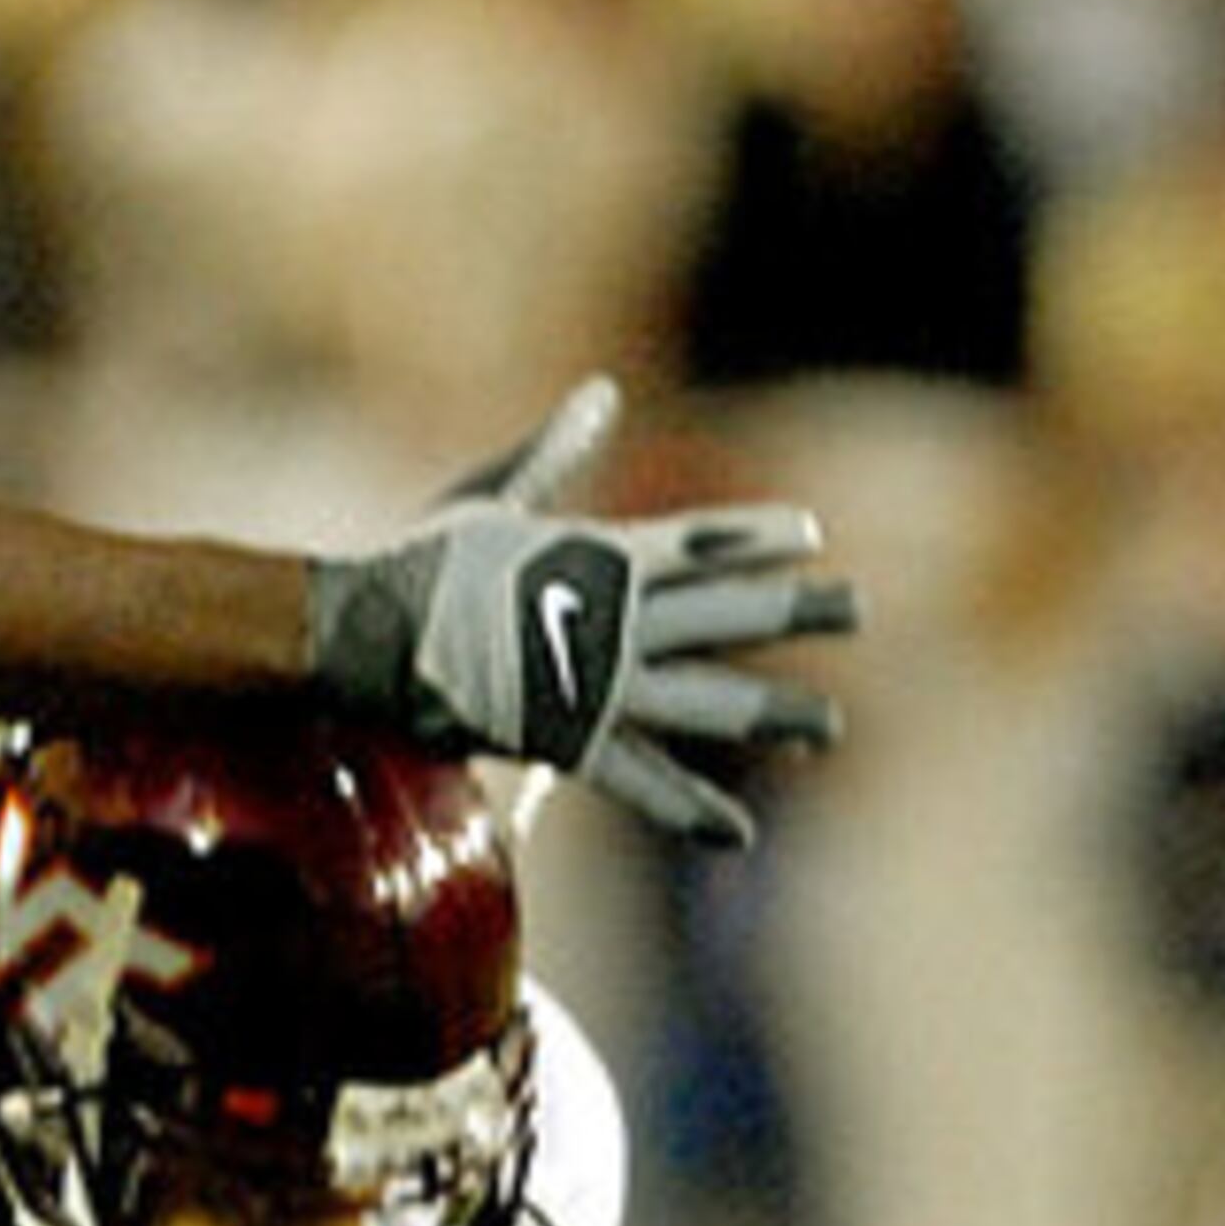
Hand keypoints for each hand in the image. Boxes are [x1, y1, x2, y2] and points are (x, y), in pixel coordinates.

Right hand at [307, 378, 859, 847]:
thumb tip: (602, 391)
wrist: (367, 631)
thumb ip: (556, 452)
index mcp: (604, 554)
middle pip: (730, 610)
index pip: (706, 541)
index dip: (761, 537)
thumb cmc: (418, 562)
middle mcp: (618, 615)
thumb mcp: (494, 496)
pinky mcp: (569, 736)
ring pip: (709, 699)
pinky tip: (739, 834)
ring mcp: (600, 680)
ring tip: (830, 730)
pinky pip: (642, 781)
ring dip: (775, 715)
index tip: (810, 535)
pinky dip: (689, 809)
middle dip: (799, 610)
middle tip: (857, 611)